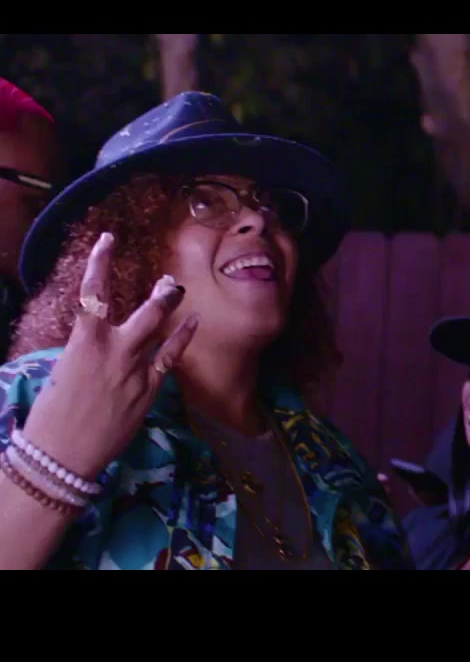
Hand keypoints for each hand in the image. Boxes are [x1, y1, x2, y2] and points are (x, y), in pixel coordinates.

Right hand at [20, 233, 198, 478]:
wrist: (62, 453)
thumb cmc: (51, 413)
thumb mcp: (63, 369)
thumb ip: (85, 348)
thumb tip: (97, 337)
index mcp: (83, 340)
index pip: (94, 290)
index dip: (101, 261)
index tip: (108, 240)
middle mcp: (113, 348)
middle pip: (145, 309)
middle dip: (161, 292)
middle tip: (169, 280)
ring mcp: (135, 368)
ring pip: (160, 329)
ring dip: (171, 308)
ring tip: (177, 291)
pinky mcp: (149, 388)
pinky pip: (171, 356)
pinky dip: (183, 337)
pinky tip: (194, 322)